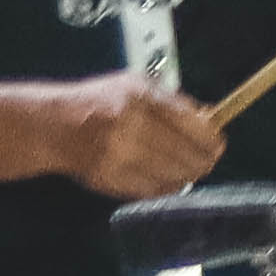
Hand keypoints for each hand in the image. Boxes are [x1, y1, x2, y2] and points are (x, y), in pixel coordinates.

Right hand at [45, 76, 225, 199]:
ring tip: (189, 170)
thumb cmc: (100, 101)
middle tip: (207, 160)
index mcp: (140, 98)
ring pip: (174, 176)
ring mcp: (121, 156)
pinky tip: (168, 179)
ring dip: (187, 175)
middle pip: (186, 155)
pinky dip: (167, 187)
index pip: (190, 124)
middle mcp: (131, 126)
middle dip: (203, 160)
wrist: (57, 125)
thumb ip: (172, 101)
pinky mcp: (113, 180)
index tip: (218, 144)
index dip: (211, 139)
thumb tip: (208, 119)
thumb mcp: (136, 86)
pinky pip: (154, 190)